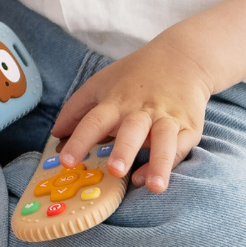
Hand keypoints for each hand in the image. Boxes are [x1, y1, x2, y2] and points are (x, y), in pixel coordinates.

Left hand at [52, 37, 214, 192]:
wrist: (181, 59)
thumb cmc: (133, 77)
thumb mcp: (99, 84)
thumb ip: (76, 109)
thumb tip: (56, 133)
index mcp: (116, 101)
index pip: (94, 121)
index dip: (79, 141)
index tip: (66, 161)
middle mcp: (141, 111)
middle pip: (131, 130)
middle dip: (124, 150)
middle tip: (114, 170)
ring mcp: (167, 118)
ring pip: (164, 140)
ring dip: (158, 163)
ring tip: (153, 187)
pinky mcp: (189, 126)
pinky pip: (180, 147)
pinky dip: (170, 163)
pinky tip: (155, 180)